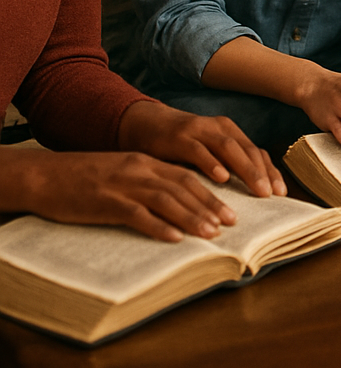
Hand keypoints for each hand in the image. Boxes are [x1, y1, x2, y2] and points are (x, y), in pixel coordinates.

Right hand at [1, 147, 243, 242]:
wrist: (47, 175)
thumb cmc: (86, 177)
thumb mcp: (124, 172)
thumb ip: (148, 181)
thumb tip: (176, 200)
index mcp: (146, 162)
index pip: (187, 176)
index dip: (211, 193)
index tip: (230, 209)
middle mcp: (140, 170)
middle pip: (183, 187)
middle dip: (210, 205)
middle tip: (232, 222)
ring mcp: (124, 186)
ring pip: (166, 200)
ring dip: (192, 216)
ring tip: (211, 232)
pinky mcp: (106, 203)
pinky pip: (137, 215)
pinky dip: (158, 226)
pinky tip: (174, 238)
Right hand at [118, 101, 285, 197]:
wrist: (145, 123)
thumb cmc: (181, 143)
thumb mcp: (208, 152)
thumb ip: (227, 165)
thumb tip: (253, 190)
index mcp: (228, 132)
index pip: (255, 152)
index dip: (269, 171)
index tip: (281, 193)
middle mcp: (218, 128)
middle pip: (246, 150)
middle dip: (261, 173)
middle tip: (272, 195)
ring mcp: (198, 130)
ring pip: (227, 149)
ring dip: (244, 170)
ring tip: (256, 190)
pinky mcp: (178, 137)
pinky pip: (197, 150)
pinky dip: (211, 163)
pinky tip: (220, 178)